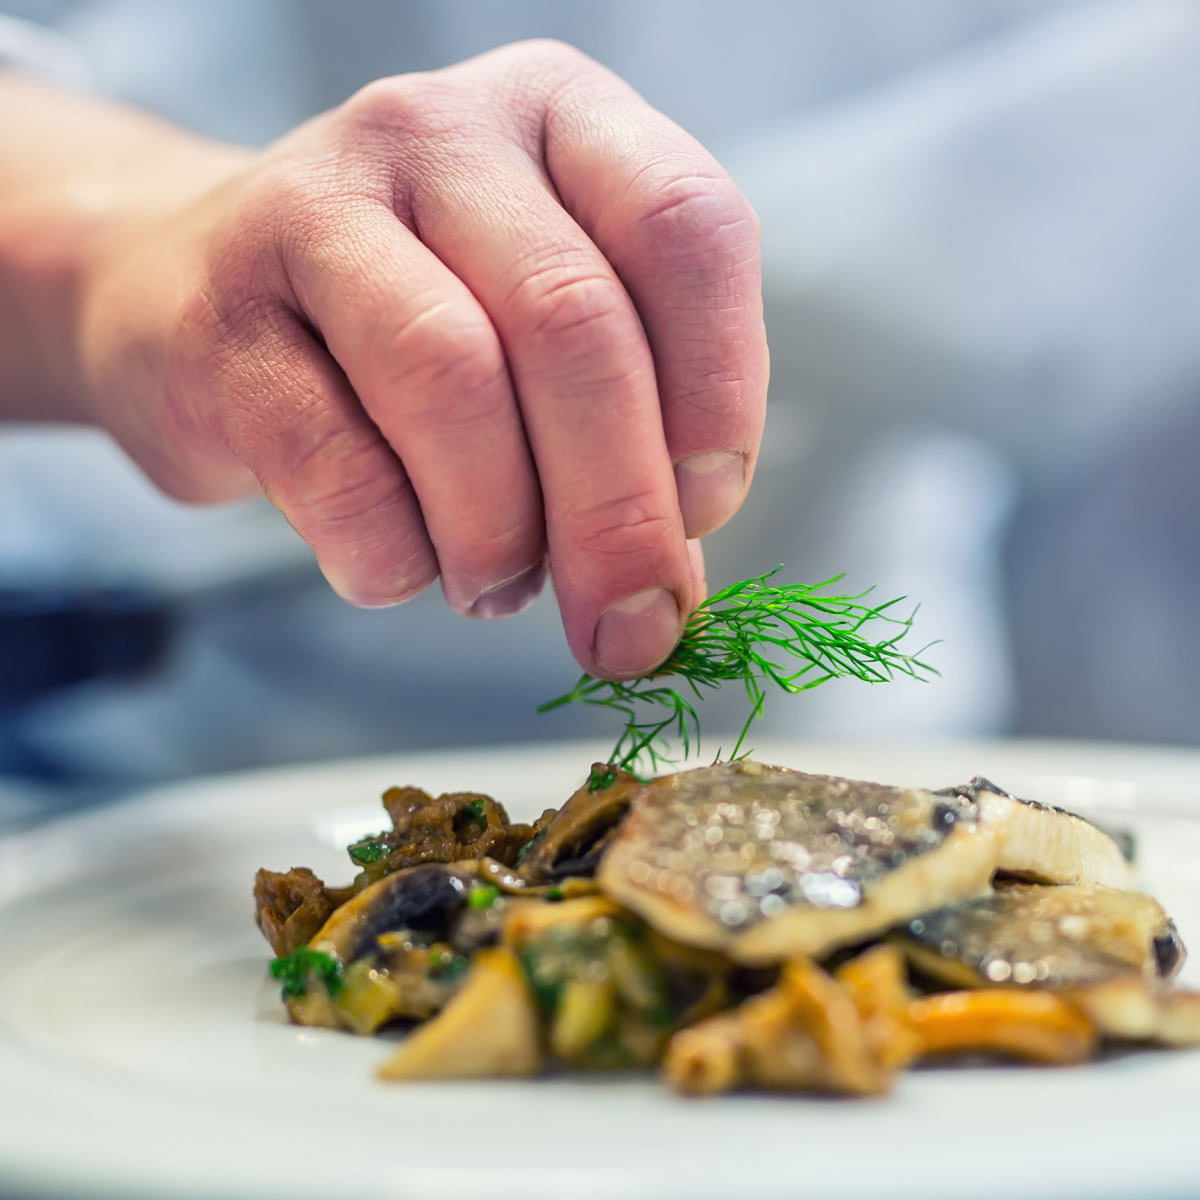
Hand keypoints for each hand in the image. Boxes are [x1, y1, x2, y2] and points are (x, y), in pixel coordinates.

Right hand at [74, 41, 767, 676]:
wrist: (190, 293)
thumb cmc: (409, 330)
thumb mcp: (544, 342)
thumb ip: (630, 441)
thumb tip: (668, 601)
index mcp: (561, 116)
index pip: (689, 229)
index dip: (718, 393)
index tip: (701, 508)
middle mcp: (441, 131)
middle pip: (572, 325)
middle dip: (618, 513)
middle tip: (626, 626)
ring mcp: (315, 204)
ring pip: (453, 382)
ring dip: (498, 533)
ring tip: (495, 585)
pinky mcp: (218, 312)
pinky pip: (337, 467)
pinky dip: (392, 554)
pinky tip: (399, 566)